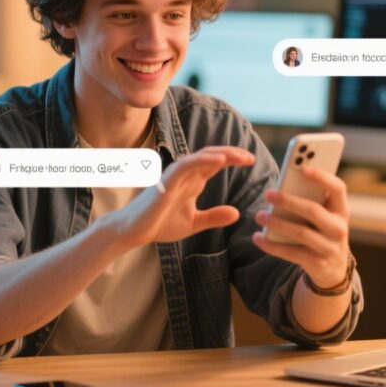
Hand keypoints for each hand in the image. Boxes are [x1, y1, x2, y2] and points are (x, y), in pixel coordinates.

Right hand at [102, 146, 254, 248]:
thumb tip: (237, 213)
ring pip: (200, 158)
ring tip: (240, 156)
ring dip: (221, 154)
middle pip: (210, 157)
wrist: (134, 232)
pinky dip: (202, 161)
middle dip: (231, 154)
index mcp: (191, 182)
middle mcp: (184, 175)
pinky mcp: (166, 182)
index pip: (214, 164)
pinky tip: (219, 160)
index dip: (232, 159)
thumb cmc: (159, 224)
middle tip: (250, 157)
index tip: (251, 160)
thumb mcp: (194, 222)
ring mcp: (174, 177)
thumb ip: (213, 217)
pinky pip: (186, 166)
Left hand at [251, 166, 350, 288]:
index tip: (303, 168)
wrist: (333, 269)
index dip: (322, 177)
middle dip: (289, 201)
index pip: (338, 188)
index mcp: (341, 210)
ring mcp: (330, 248)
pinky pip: (291, 253)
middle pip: (313, 210)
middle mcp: (340, 229)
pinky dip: (271, 245)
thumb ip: (310, 200)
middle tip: (268, 194)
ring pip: (301, 233)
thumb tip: (282, 186)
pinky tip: (257, 237)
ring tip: (259, 215)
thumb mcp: (324, 216)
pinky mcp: (317, 264)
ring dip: (277, 223)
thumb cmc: (321, 231)